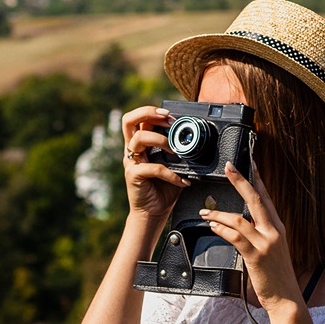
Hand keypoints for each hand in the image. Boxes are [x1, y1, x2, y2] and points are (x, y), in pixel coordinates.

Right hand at [121, 105, 190, 220]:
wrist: (154, 212)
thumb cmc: (164, 188)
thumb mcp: (174, 165)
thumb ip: (178, 151)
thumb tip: (195, 139)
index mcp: (140, 144)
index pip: (138, 118)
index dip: (152, 111)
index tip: (170, 114)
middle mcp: (132, 150)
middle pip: (129, 120)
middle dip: (149, 114)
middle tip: (168, 120)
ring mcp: (131, 162)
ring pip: (140, 138)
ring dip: (161, 140)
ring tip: (175, 151)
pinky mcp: (133, 175)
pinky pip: (153, 167)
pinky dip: (171, 173)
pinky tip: (181, 180)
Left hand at [202, 160, 298, 312]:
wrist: (286, 299)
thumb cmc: (276, 277)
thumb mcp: (271, 250)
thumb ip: (259, 235)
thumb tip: (241, 224)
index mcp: (277, 228)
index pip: (266, 198)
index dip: (257, 179)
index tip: (249, 163)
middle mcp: (274, 231)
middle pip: (255, 199)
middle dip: (241, 181)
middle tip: (229, 167)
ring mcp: (266, 243)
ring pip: (240, 218)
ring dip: (219, 213)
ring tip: (205, 211)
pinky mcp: (256, 255)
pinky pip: (236, 236)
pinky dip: (222, 229)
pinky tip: (213, 226)